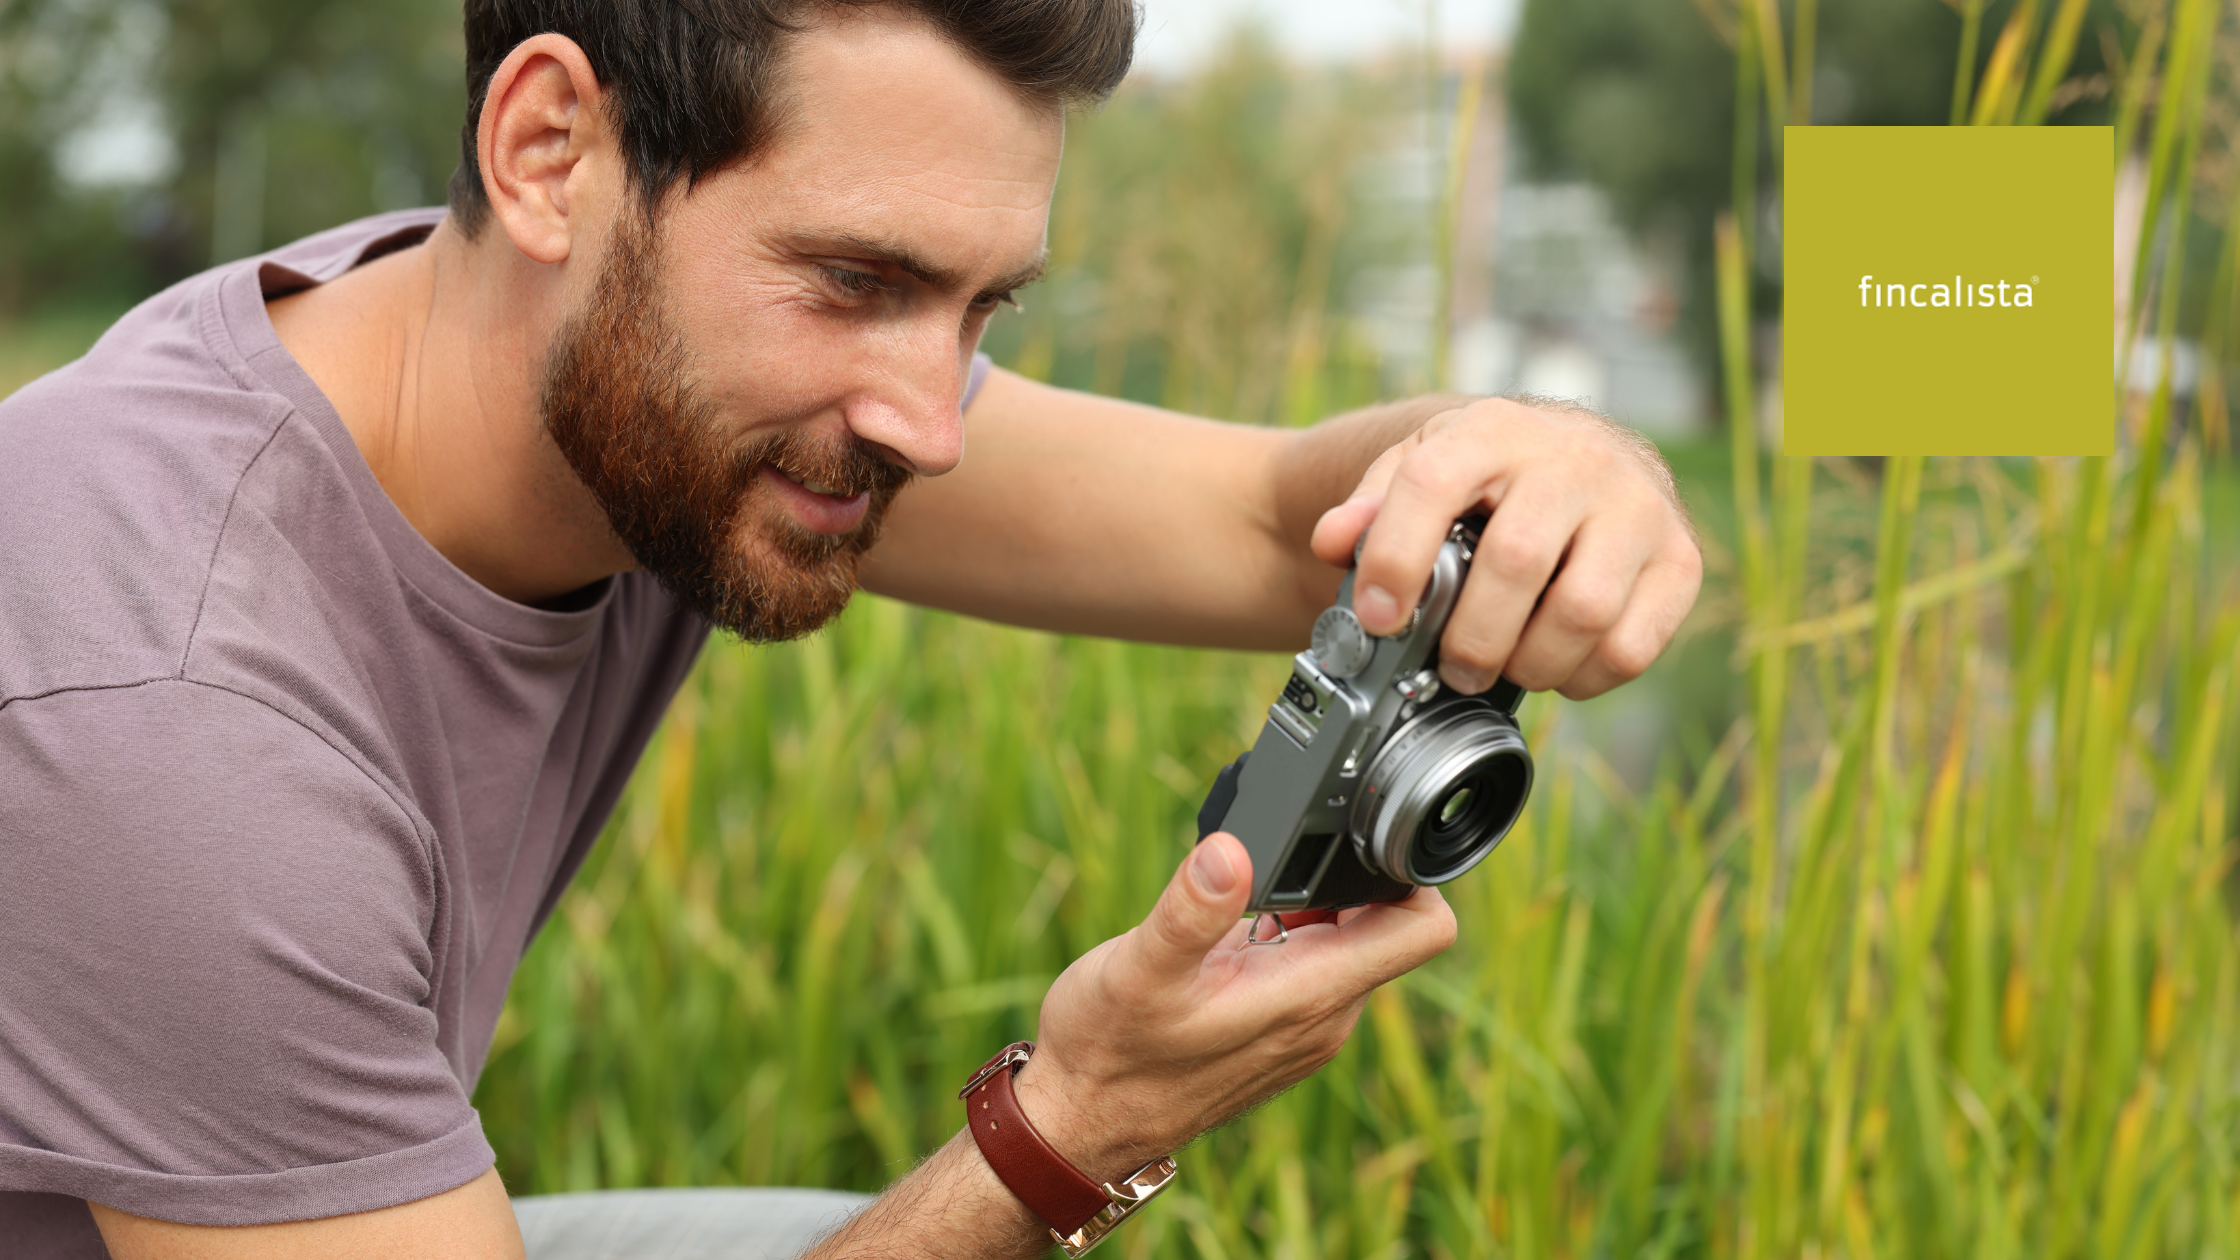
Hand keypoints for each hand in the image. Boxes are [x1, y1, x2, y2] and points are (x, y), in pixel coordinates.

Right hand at [1015, 834, 1455, 1179]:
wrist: (1079, 1124)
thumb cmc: (1107, 1050)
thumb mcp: (1138, 967)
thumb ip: (1190, 910)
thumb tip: (1232, 848)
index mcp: (1311, 993)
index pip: (1424, 928)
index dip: (1407, 874)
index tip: (1355, 842)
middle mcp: (1326, 1017)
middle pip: (1387, 929)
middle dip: (1347, 883)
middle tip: (1274, 865)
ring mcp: (1307, 1031)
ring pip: (1347, 947)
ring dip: (1313, 911)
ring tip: (1247, 900)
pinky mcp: (1282, 1036)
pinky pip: (1313, 971)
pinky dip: (1288, 939)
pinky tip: (1233, 934)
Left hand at [1309, 397, 1700, 700]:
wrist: (1581, 456)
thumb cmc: (1489, 476)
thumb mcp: (1421, 468)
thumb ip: (1369, 506)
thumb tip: (1332, 541)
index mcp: (1493, 431)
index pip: (1434, 484)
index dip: (1396, 558)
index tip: (1378, 619)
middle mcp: (1575, 459)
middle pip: (1515, 563)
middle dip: (1470, 637)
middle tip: (1452, 666)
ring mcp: (1638, 507)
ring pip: (1581, 612)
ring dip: (1529, 663)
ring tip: (1504, 665)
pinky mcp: (1680, 558)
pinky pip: (1631, 646)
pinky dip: (1583, 677)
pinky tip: (1558, 664)